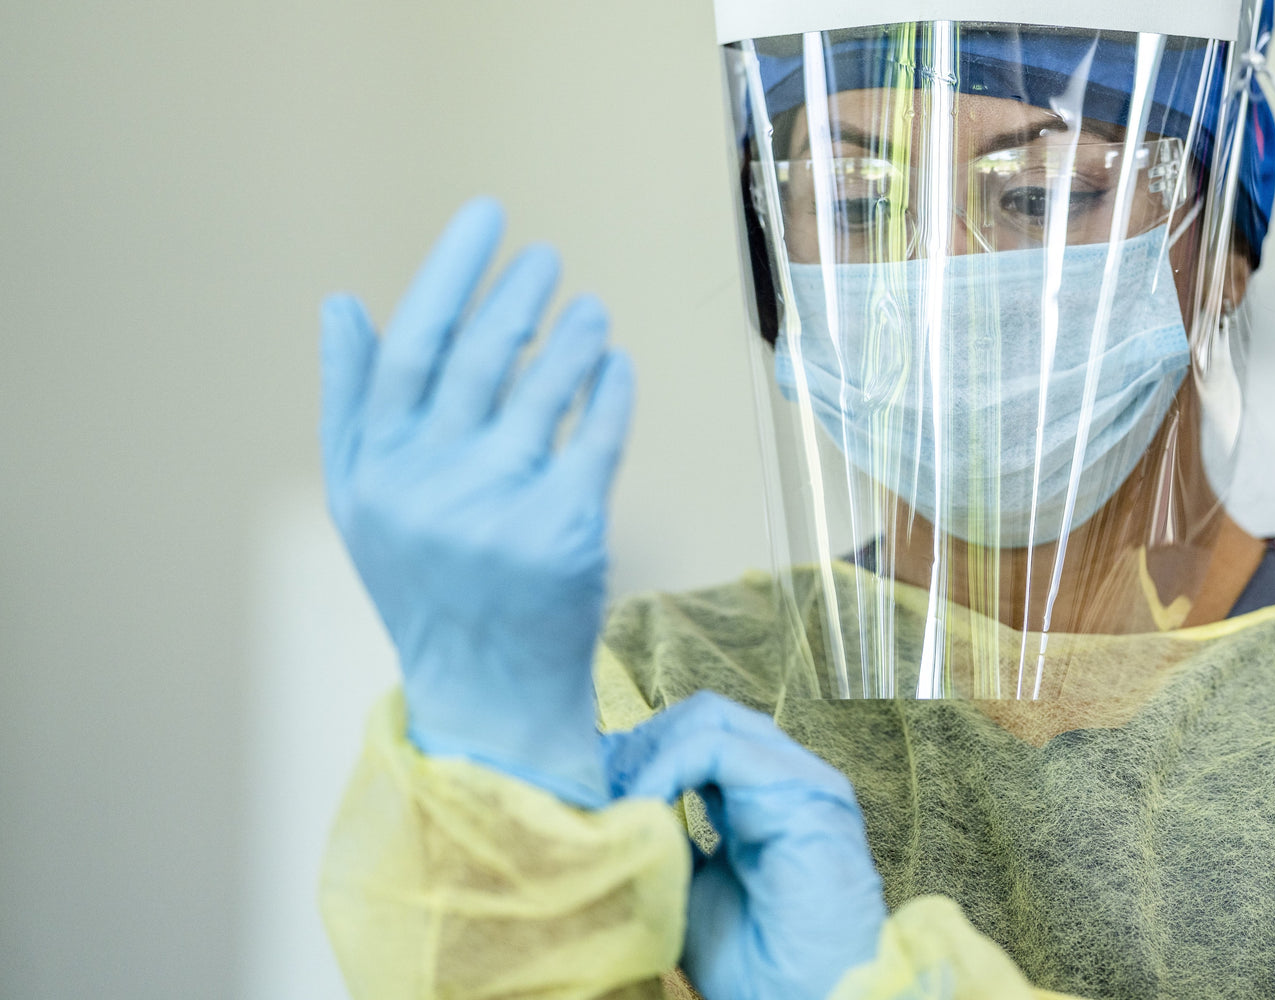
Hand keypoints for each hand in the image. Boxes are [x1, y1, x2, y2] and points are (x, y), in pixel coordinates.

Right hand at [319, 198, 634, 805]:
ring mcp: (501, 512)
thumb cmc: (426, 583)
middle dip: (518, 294)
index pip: (412, 347)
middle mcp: (430, 488)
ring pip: (545, 392)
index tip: (486, 216)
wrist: (486, 694)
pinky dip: (609, 391)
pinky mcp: (568, 536)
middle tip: (546, 258)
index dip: (451, 273)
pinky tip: (616, 365)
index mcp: (376, 471)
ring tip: (589, 309)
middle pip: (480, 360)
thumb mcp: (363, 502)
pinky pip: (597, 438)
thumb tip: (340, 301)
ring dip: (572, 337)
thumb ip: (351, 402)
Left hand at [610, 693, 886, 999]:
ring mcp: (801, 780)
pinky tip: (644, 801)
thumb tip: (613, 801)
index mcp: (767, 798)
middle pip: (705, 717)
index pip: (701, 736)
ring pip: (711, 720)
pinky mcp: (802, 793)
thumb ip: (665, 838)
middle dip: (644, 742)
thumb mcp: (690, 885)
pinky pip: (718, 750)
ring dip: (651, 750)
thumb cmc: (756, 965)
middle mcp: (789, 778)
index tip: (596, 783)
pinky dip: (668, 765)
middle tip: (600, 783)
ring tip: (618, 794)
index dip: (645, 750)